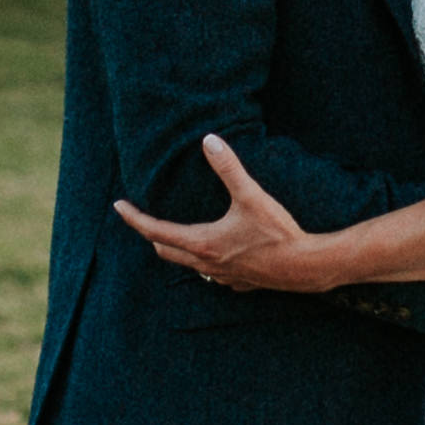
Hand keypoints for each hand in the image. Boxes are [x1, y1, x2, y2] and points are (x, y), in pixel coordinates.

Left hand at [114, 135, 328, 292]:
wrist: (305, 267)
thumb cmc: (278, 234)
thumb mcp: (251, 196)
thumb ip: (229, 168)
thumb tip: (210, 141)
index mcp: (202, 243)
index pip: (156, 230)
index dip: (134, 218)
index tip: (119, 206)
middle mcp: (207, 264)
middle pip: (165, 251)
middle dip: (151, 234)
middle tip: (142, 218)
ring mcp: (223, 277)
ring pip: (188, 265)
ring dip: (177, 249)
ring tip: (175, 234)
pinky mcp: (240, 283)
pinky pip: (212, 274)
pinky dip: (205, 262)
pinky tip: (216, 253)